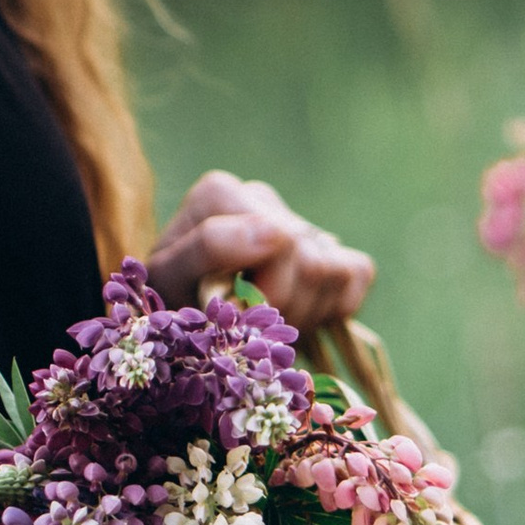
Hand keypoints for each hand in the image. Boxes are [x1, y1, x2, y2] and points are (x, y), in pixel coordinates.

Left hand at [146, 170, 374, 340]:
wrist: (179, 324)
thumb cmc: (167, 301)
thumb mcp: (167, 279)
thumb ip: (209, 249)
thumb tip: (276, 232)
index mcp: (218, 194)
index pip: (279, 240)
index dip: (266, 293)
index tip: (235, 316)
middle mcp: (262, 197)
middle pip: (310, 263)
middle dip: (284, 311)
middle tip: (249, 330)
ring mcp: (299, 220)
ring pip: (335, 273)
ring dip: (304, 316)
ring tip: (264, 325)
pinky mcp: (331, 246)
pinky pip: (358, 273)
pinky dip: (334, 307)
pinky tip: (294, 314)